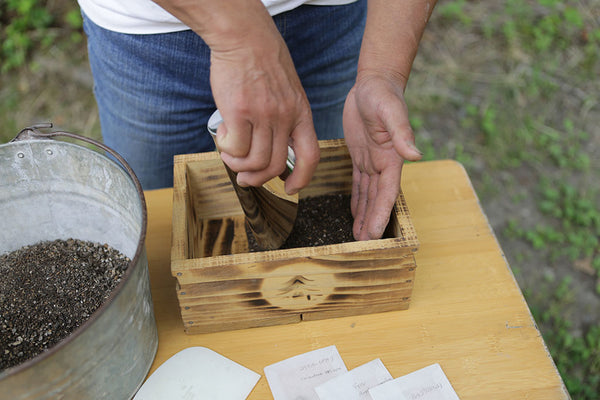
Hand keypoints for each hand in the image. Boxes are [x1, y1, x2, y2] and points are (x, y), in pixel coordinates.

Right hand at [208, 5, 319, 194]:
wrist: (244, 36)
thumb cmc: (263, 61)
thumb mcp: (288, 91)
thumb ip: (286, 117)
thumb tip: (272, 146)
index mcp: (301, 112)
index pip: (310, 156)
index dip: (302, 178)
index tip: (290, 188)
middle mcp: (285, 116)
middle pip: (275, 165)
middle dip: (257, 178)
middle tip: (244, 177)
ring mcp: (263, 115)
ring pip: (254, 161)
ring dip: (238, 164)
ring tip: (230, 153)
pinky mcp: (239, 110)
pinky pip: (235, 148)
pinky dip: (227, 149)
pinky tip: (224, 137)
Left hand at [343, 74, 421, 239]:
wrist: (374, 82)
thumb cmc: (383, 94)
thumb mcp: (390, 111)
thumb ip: (401, 133)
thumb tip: (415, 155)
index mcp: (392, 158)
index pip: (387, 192)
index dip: (380, 214)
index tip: (375, 234)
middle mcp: (384, 164)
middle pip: (377, 199)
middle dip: (372, 221)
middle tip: (363, 244)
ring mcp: (373, 161)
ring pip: (368, 195)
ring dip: (364, 215)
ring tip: (358, 237)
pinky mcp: (361, 156)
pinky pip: (359, 183)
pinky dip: (357, 200)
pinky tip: (354, 214)